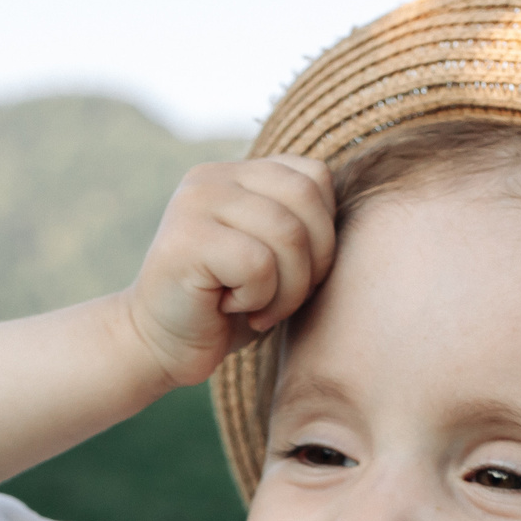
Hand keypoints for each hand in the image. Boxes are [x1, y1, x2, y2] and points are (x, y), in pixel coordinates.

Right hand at [122, 155, 336, 386]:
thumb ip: (301, 225)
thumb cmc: (225, 308)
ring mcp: (195, 203)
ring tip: (257, 307)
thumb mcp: (273, 257)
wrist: (158, 346)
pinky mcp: (185, 240)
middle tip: (283, 298)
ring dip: (286, 289)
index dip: (324, 232)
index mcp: (238, 173)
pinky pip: (258, 264)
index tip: (296, 273)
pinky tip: (230, 308)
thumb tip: (362, 214)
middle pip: (307, 201)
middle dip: (313, 262)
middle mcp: (213, 177)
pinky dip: (258, 299)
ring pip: (287, 235)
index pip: (315, 177)